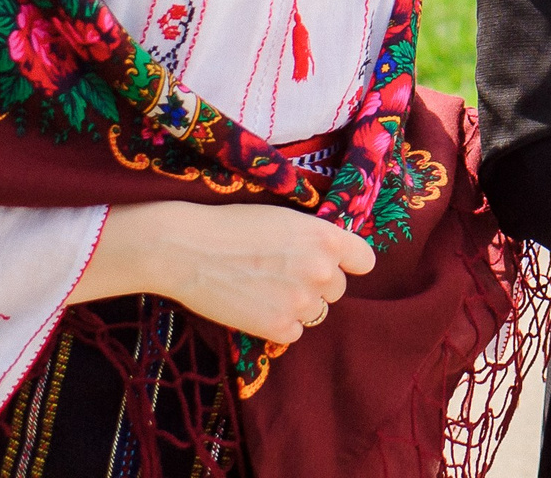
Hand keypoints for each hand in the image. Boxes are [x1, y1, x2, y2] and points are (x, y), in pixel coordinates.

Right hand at [75, 202, 375, 346]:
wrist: (186, 248)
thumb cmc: (231, 225)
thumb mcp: (285, 219)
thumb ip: (315, 239)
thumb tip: (330, 258)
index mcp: (327, 238)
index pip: (364, 261)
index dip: (347, 263)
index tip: (333, 264)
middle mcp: (322, 271)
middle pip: (337, 289)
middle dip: (315, 284)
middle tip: (282, 274)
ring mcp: (301, 302)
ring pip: (317, 312)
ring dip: (298, 306)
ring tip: (265, 289)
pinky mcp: (278, 327)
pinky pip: (294, 332)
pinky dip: (278, 325)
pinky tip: (255, 306)